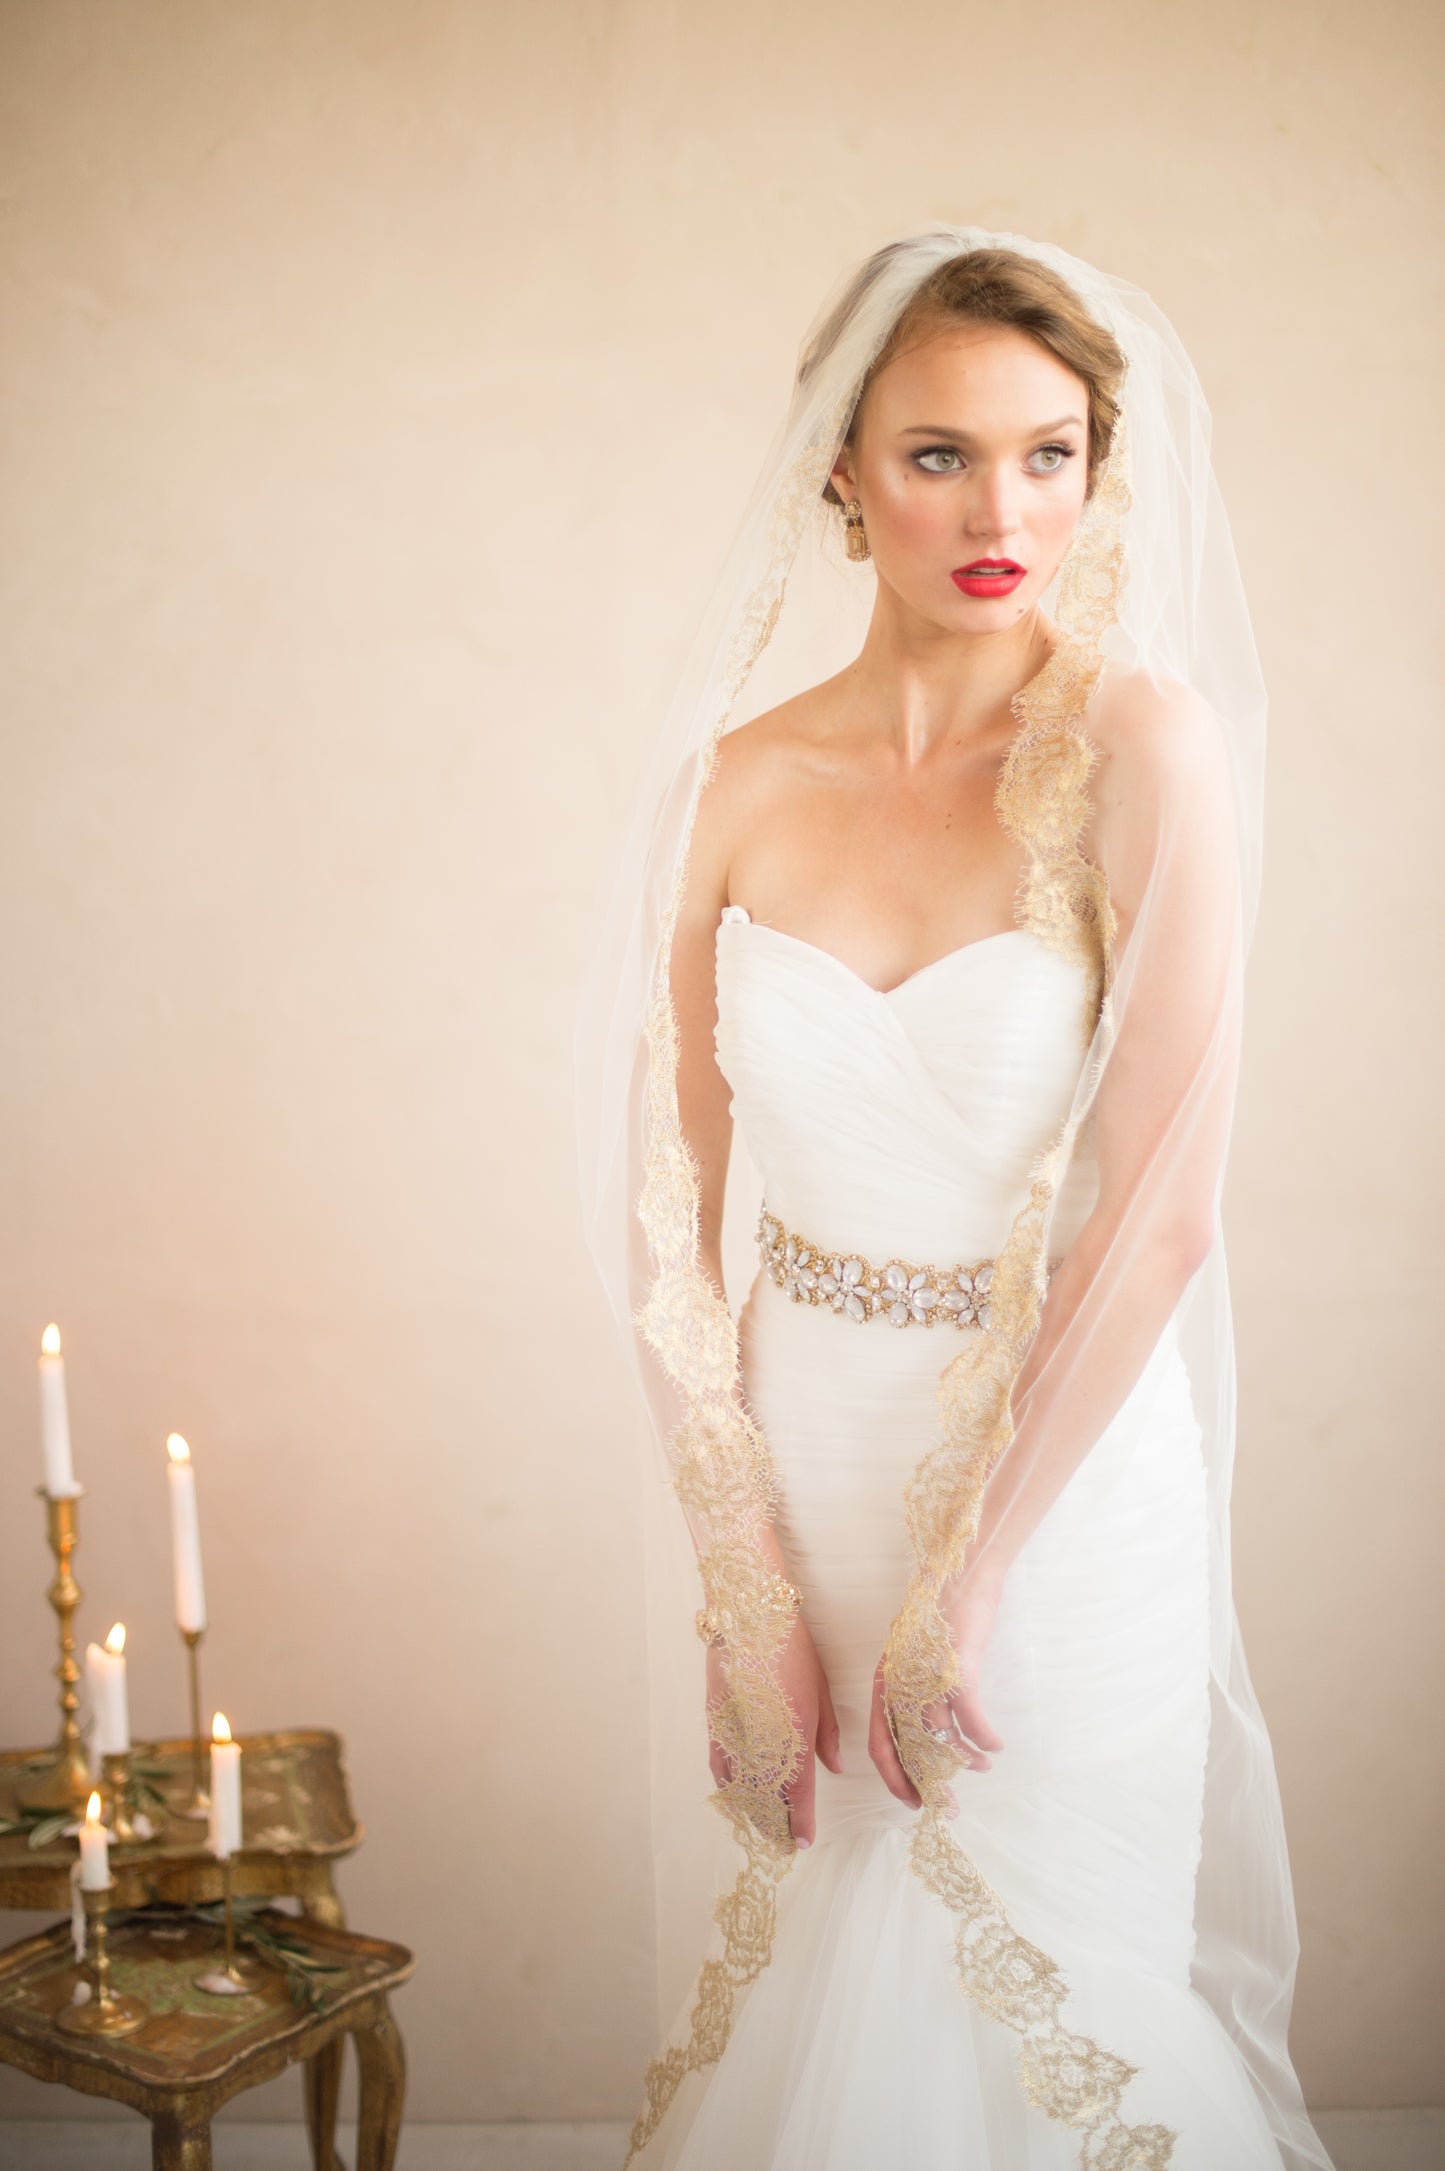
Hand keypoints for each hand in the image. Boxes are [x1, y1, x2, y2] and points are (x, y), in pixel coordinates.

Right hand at [706, 1612, 841, 1847]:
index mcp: (797, 1735)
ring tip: (763, 1825)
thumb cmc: (793, 1649)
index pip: (799, 1795)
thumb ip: (828, 1734)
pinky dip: (727, 1786)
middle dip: (777, 1824)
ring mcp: (736, 1734)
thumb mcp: (820, 1690)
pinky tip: (734, 1796)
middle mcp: (765, 1743)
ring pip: (743, 1789)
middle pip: (769, 1800)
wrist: (750, 1617)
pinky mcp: (715, 1723)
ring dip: (753, 1811)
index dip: (801, 1823)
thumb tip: (836, 1768)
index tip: (803, 1842)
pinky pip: (719, 1767)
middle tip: (783, 1841)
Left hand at [868, 1566, 1007, 1813]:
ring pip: (941, 1737)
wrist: (961, 1577)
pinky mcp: (956, 1667)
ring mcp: (926, 1675)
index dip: (895, 1779)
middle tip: (948, 1807)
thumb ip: (917, 1694)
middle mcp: (898, 1682)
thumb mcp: (918, 1660)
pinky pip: (970, 1719)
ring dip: (964, 1761)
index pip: (879, 1744)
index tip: (913, 1802)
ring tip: (982, 1768)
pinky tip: (995, 1746)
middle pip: (908, 1750)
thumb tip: (931, 1739)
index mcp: (884, 1682)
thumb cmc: (942, 1620)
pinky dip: (984, 1739)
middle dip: (929, 1784)